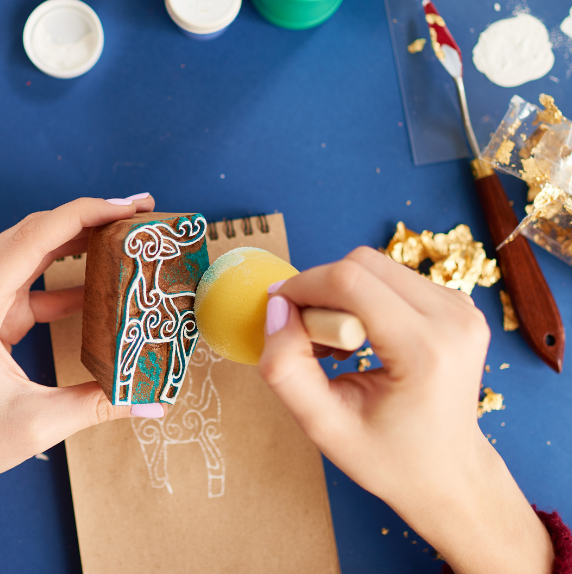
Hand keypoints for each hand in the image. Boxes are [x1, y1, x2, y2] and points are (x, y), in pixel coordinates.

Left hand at [0, 195, 155, 539]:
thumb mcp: (35, 425)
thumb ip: (96, 404)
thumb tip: (152, 400)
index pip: (34, 237)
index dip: (84, 215)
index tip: (127, 208)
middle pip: (34, 231)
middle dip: (88, 218)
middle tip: (137, 215)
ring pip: (30, 246)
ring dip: (76, 238)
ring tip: (123, 233)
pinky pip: (27, 274)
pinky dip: (62, 272)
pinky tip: (99, 277)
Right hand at [259, 247, 552, 573]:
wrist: (450, 474)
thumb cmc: (390, 458)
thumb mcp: (324, 427)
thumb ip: (286, 368)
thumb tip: (277, 308)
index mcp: (427, 351)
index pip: (350, 281)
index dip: (303, 286)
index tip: (280, 313)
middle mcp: (454, 319)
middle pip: (362, 263)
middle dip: (320, 289)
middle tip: (309, 337)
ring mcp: (461, 308)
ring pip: (374, 265)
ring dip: (340, 293)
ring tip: (335, 344)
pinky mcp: (457, 304)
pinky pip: (391, 276)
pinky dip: (362, 297)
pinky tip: (358, 337)